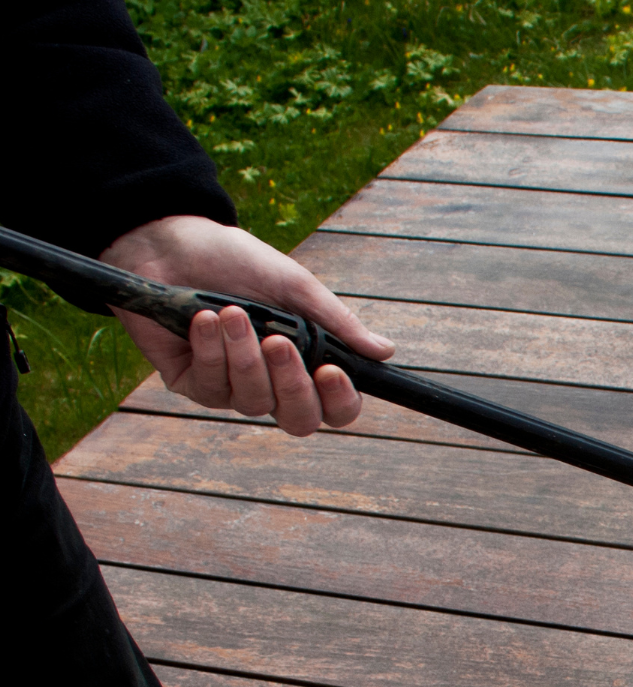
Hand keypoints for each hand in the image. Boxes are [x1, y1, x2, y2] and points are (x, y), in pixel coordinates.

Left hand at [98, 215, 394, 435]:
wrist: (167, 241)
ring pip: (252, 401)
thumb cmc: (234, 261)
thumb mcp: (293, 285)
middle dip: (290, 383)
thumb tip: (385, 350)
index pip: (335, 407)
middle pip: (298, 420)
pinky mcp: (191, 382)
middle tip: (277, 341)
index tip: (331, 371)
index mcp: (305, 363)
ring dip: (242, 355)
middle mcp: (271, 383)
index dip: (340, 401)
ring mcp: (231, 387)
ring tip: (230, 312)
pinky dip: (209, 349)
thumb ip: (335, 321)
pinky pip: (210, 386)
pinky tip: (202, 318)